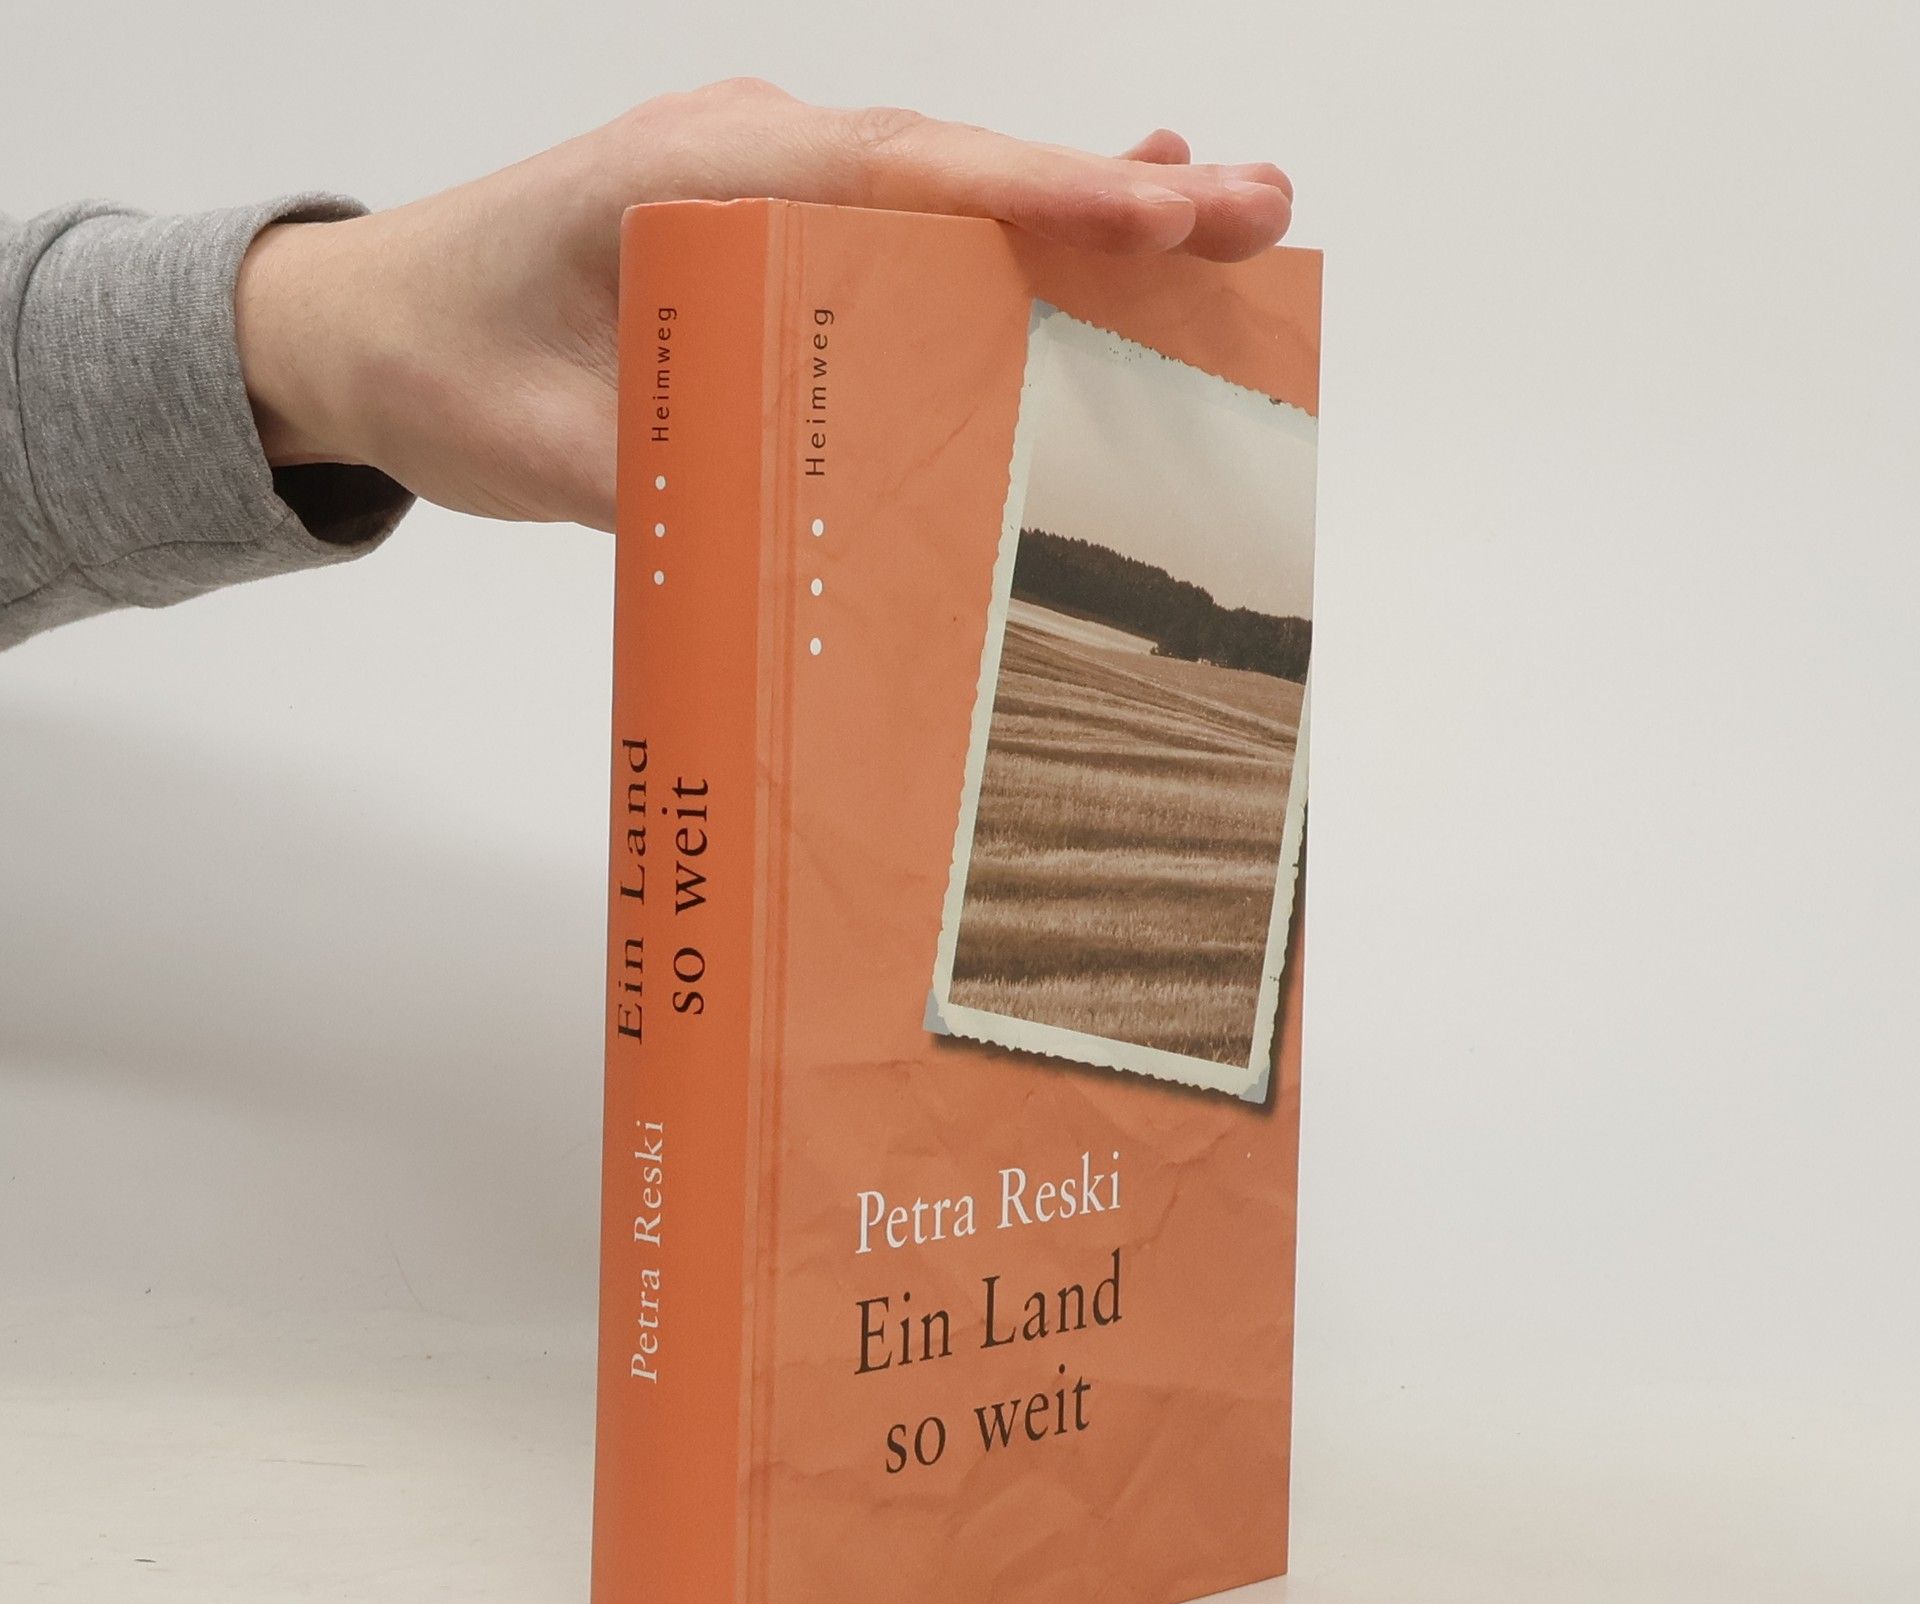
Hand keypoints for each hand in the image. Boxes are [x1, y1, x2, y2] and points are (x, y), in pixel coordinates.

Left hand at [234, 80, 1294, 532]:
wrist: (364, 326)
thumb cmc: (442, 361)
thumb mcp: (544, 442)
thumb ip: (673, 477)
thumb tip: (811, 542)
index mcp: (699, 177)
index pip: (898, 173)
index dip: (1037, 195)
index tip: (1161, 216)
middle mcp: (748, 158)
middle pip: (954, 165)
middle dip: (1106, 193)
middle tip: (1256, 213)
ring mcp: (764, 186)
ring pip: (945, 186)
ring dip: (1076, 207)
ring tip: (1216, 227)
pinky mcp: (769, 235)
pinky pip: (905, 228)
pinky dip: (1002, 238)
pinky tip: (1087, 253)